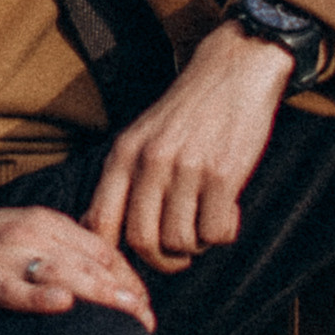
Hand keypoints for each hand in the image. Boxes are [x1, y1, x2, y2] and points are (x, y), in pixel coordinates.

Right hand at [0, 193, 154, 323]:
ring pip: (62, 273)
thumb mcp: (22, 235)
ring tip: (127, 314)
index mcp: (46, 223)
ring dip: (99, 294)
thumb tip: (104, 281)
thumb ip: (59, 251)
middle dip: (124, 293)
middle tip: (148, 321)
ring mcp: (5, 257)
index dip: (129, 280)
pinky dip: (40, 297)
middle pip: (90, 263)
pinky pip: (15, 289)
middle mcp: (31, 234)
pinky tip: (64, 305)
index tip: (146, 308)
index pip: (102, 251)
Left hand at [84, 27, 293, 272]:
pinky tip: (228, 213)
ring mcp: (186, 169)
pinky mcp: (222, 174)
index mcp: (123, 154)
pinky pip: (215, 231)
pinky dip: (223, 233)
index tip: (130, 265)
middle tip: (179, 256)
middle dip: (163, 260)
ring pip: (180, 241)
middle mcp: (149, 162)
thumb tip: (103, 229)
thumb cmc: (188, 110)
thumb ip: (124, 178)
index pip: (100, 221)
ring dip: (196, 246)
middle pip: (142, 241)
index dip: (111, 257)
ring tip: (205, 225)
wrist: (235, 70)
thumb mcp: (142, 135)